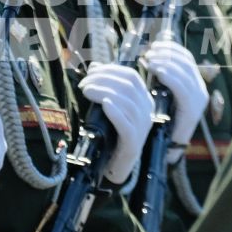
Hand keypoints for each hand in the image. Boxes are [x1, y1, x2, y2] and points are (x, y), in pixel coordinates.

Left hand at [79, 63, 149, 185]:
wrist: (115, 164)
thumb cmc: (111, 133)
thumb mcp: (109, 106)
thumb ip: (105, 87)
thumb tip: (94, 66)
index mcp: (144, 99)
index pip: (131, 76)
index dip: (110, 70)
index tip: (91, 71)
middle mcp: (147, 111)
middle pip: (128, 87)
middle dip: (104, 80)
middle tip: (84, 83)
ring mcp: (142, 128)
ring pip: (127, 103)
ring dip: (104, 93)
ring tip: (86, 91)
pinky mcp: (133, 143)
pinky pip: (126, 124)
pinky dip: (115, 112)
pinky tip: (103, 105)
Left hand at [140, 40, 207, 146]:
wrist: (167, 146)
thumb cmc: (161, 119)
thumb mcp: (161, 93)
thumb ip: (159, 77)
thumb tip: (147, 56)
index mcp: (194, 84)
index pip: (187, 58)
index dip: (172, 49)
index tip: (155, 45)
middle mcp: (200, 89)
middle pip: (186, 63)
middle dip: (167, 54)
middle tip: (150, 52)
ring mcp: (198, 100)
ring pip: (184, 74)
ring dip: (166, 64)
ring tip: (150, 61)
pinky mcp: (192, 110)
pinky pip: (182, 89)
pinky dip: (169, 77)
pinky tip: (157, 72)